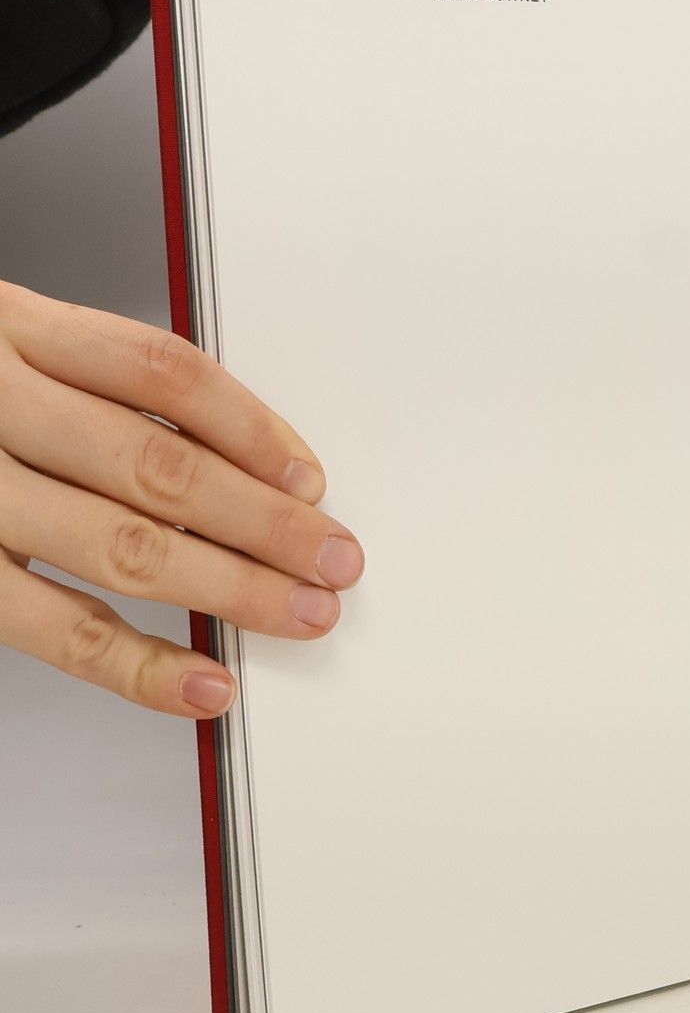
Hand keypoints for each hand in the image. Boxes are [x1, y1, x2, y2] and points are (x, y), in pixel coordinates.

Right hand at [0, 282, 361, 717]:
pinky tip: (203, 683)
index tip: (311, 479)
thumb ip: (101, 386)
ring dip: (227, 590)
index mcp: (11, 329)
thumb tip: (246, 458)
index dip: (252, 428)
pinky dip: (140, 665)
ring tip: (298, 613)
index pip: (161, 373)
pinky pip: (52, 629)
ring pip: (120, 546)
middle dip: (264, 523)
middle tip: (334, 560)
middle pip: (156, 466)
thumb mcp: (7, 343)